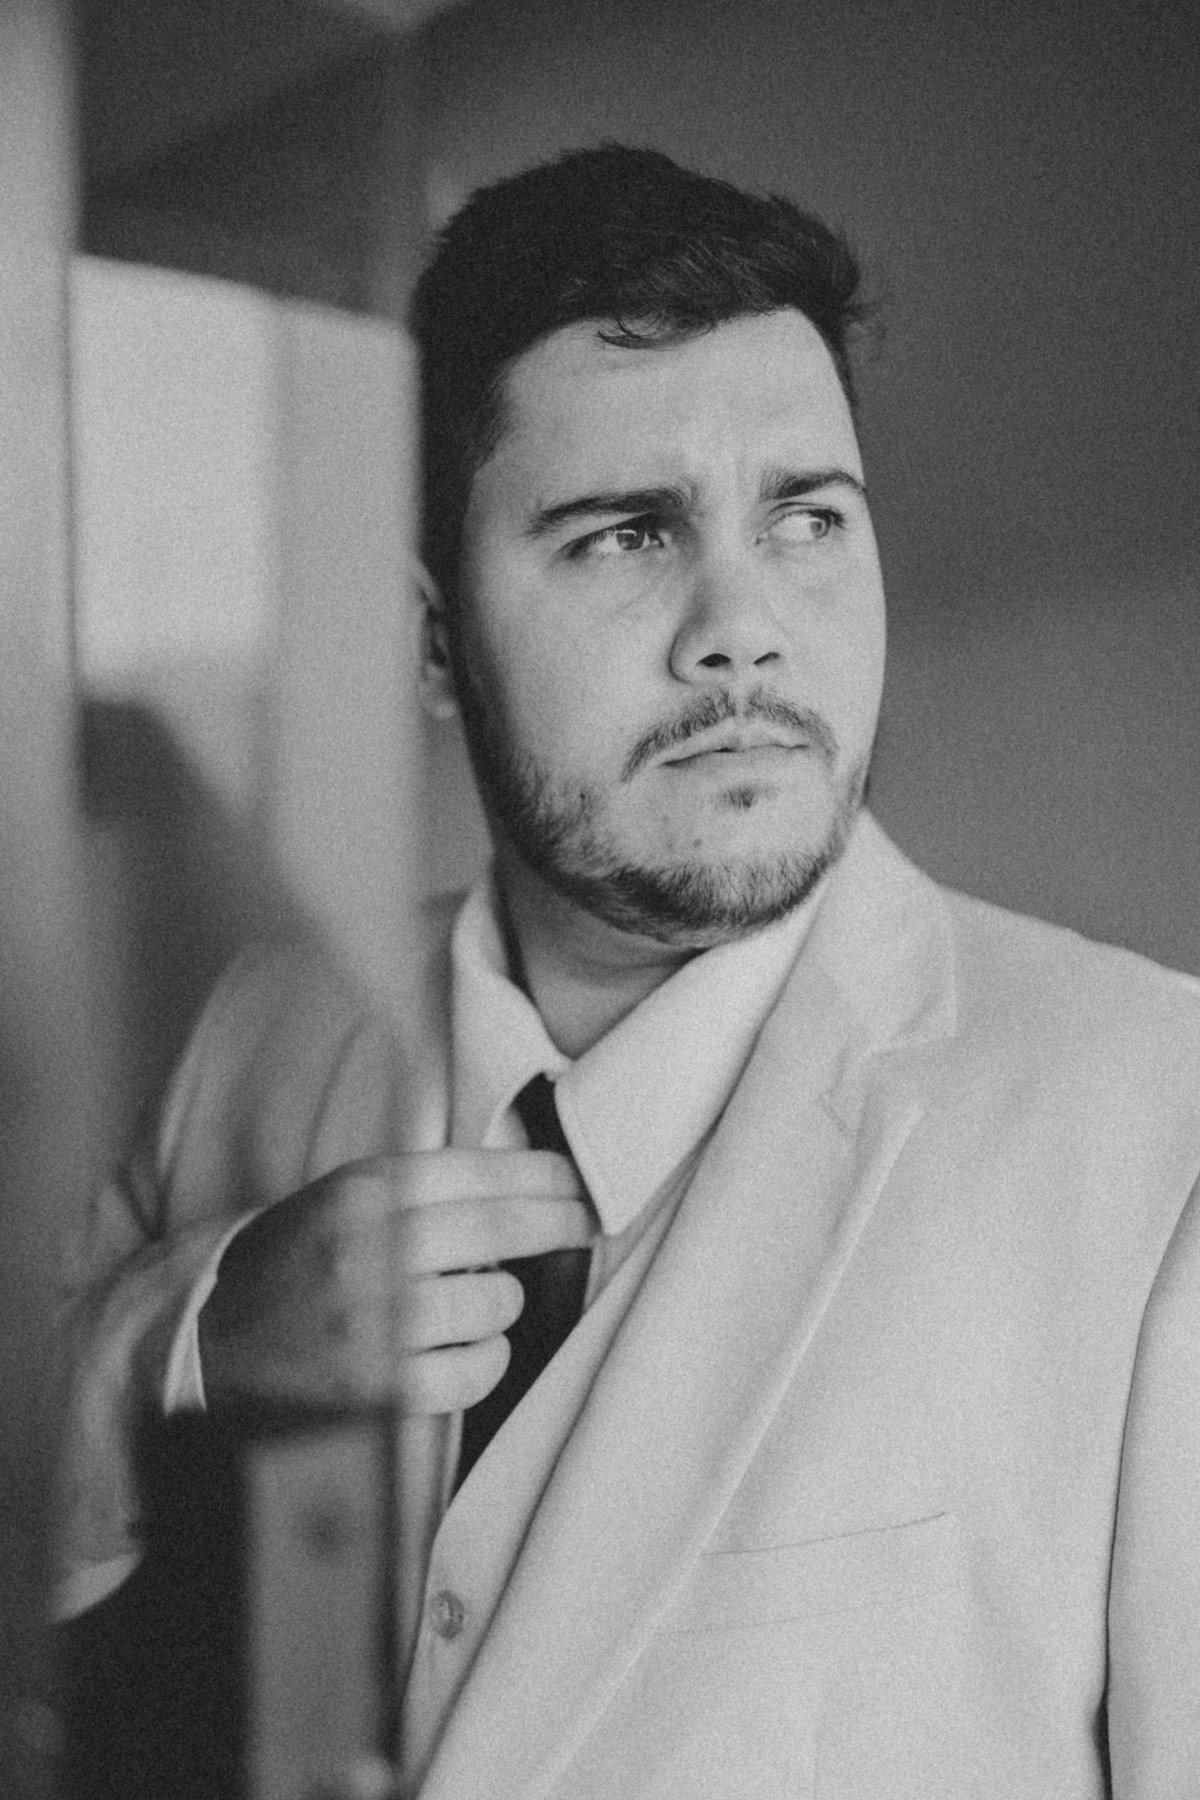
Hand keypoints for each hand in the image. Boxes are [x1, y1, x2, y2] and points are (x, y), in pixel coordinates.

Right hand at [197, 1149, 592, 1412]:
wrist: (197, 1352)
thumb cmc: (284, 1272)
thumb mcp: (338, 1206)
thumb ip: (416, 1196)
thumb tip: (525, 1190)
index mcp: (360, 1192)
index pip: (480, 1170)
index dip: (546, 1176)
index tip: (582, 1181)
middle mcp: (370, 1249)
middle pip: (504, 1227)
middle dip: (562, 1223)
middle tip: (590, 1223)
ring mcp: (376, 1323)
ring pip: (498, 1302)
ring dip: (501, 1305)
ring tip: (473, 1306)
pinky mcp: (380, 1390)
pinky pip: (478, 1371)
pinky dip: (485, 1362)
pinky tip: (465, 1354)